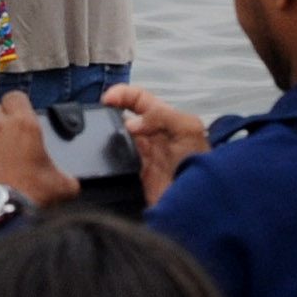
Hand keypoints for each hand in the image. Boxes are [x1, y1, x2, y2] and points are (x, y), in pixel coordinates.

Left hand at [0, 92, 73, 206]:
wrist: (9, 217)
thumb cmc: (37, 197)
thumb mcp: (64, 184)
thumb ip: (65, 173)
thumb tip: (69, 180)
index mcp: (24, 125)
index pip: (15, 97)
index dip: (18, 106)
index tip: (21, 117)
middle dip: (1, 122)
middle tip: (9, 140)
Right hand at [109, 84, 211, 203]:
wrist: (199, 203)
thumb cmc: (198, 163)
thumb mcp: (189, 129)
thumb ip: (162, 116)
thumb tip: (130, 124)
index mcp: (164, 119)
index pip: (139, 98)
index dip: (122, 93)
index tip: (107, 100)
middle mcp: (151, 134)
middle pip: (123, 115)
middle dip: (109, 112)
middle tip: (99, 118)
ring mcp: (142, 154)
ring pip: (116, 136)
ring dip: (106, 134)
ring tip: (97, 135)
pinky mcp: (135, 173)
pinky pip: (115, 159)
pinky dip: (107, 156)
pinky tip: (103, 155)